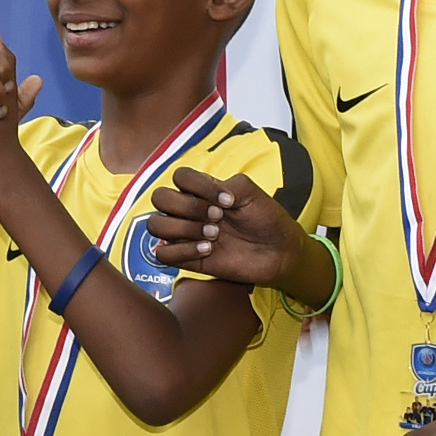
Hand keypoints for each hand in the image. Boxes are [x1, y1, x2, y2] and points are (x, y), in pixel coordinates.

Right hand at [148, 168, 311, 288]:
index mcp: (202, 190)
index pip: (180, 176)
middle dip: (188, 207)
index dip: (199, 186)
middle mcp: (190, 210)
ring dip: (184, 228)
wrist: (279, 251)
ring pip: (157, 226)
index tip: (227, 200)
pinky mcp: (188, 259)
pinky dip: (182, 251)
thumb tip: (212, 199)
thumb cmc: (266, 219)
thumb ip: (229, 185)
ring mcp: (187, 234)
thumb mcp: (251, 191)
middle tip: (217, 217)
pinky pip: (163, 254)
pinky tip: (207, 250)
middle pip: (160, 198)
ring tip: (214, 236)